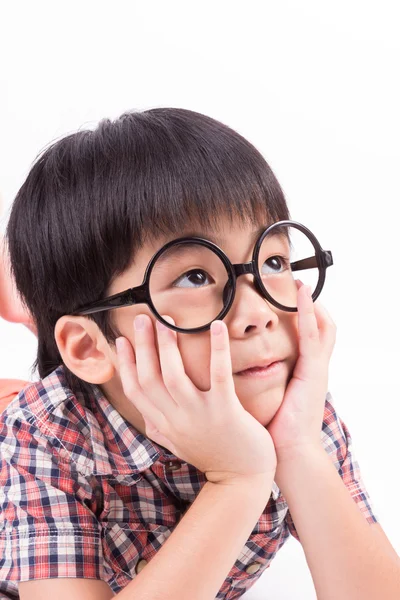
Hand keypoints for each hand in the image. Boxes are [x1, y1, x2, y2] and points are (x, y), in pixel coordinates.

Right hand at [116, 315, 276, 484]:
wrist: (242, 481)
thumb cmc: (212, 457)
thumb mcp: (178, 444)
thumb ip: (161, 429)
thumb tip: (146, 418)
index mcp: (164, 424)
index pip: (136, 391)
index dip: (126, 364)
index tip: (122, 340)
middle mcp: (176, 419)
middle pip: (150, 378)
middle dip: (143, 345)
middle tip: (143, 317)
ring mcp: (199, 415)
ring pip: (174, 376)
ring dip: (167, 344)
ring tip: (167, 318)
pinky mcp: (225, 411)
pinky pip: (218, 375)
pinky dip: (217, 349)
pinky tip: (217, 326)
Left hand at [266, 281, 336, 460]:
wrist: (288, 453)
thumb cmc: (272, 430)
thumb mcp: (266, 399)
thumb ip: (257, 383)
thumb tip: (233, 374)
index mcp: (301, 374)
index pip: (307, 339)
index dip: (302, 319)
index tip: (288, 302)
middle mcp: (312, 369)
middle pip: (321, 330)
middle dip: (312, 307)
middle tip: (301, 286)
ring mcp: (316, 370)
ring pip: (323, 329)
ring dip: (313, 305)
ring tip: (304, 285)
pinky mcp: (314, 372)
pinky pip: (314, 337)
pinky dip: (311, 316)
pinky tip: (304, 299)